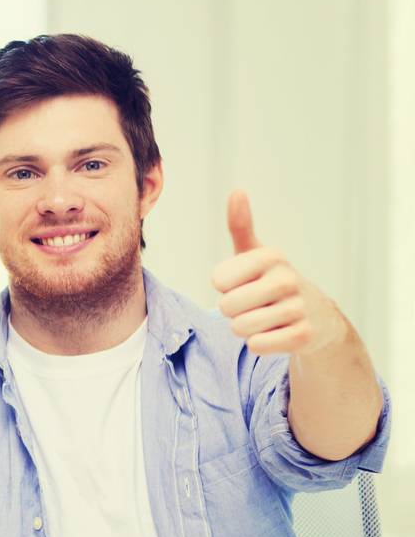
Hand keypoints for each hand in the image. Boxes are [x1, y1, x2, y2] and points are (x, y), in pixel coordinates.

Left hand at [213, 191, 345, 355]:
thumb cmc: (273, 281)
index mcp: (271, 257)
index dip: (224, 287)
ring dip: (244, 328)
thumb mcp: (256, 253)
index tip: (242, 283)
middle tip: (253, 304)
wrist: (318, 316)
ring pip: (240, 327)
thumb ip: (241, 226)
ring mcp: (298, 308)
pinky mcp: (302, 336)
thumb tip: (237, 191)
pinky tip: (275, 333)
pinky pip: (257, 345)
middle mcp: (287, 279)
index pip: (219, 280)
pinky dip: (259, 343)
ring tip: (264, 317)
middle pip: (227, 306)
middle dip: (233, 310)